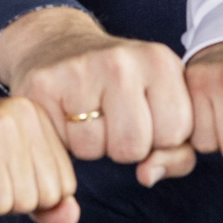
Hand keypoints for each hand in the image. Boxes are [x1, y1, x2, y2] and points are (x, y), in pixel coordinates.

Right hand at [0, 8, 194, 185]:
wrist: (60, 46)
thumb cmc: (121, 89)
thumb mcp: (162, 109)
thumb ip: (178, 154)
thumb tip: (147, 176)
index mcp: (161, 61)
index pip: (175, 134)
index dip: (159, 138)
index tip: (145, 116)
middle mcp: (122, 61)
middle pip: (133, 147)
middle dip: (124, 146)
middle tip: (112, 118)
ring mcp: (81, 69)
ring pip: (95, 150)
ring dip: (93, 145)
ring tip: (88, 115)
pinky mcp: (44, 83)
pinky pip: (63, 144)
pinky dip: (65, 140)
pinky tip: (66, 114)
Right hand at [0, 98, 79, 222]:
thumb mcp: (3, 188)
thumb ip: (42, 201)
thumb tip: (71, 216)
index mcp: (36, 118)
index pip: (64, 185)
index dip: (22, 195)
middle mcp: (25, 114)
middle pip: (48, 195)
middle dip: (7, 200)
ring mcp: (5, 126)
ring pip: (22, 201)